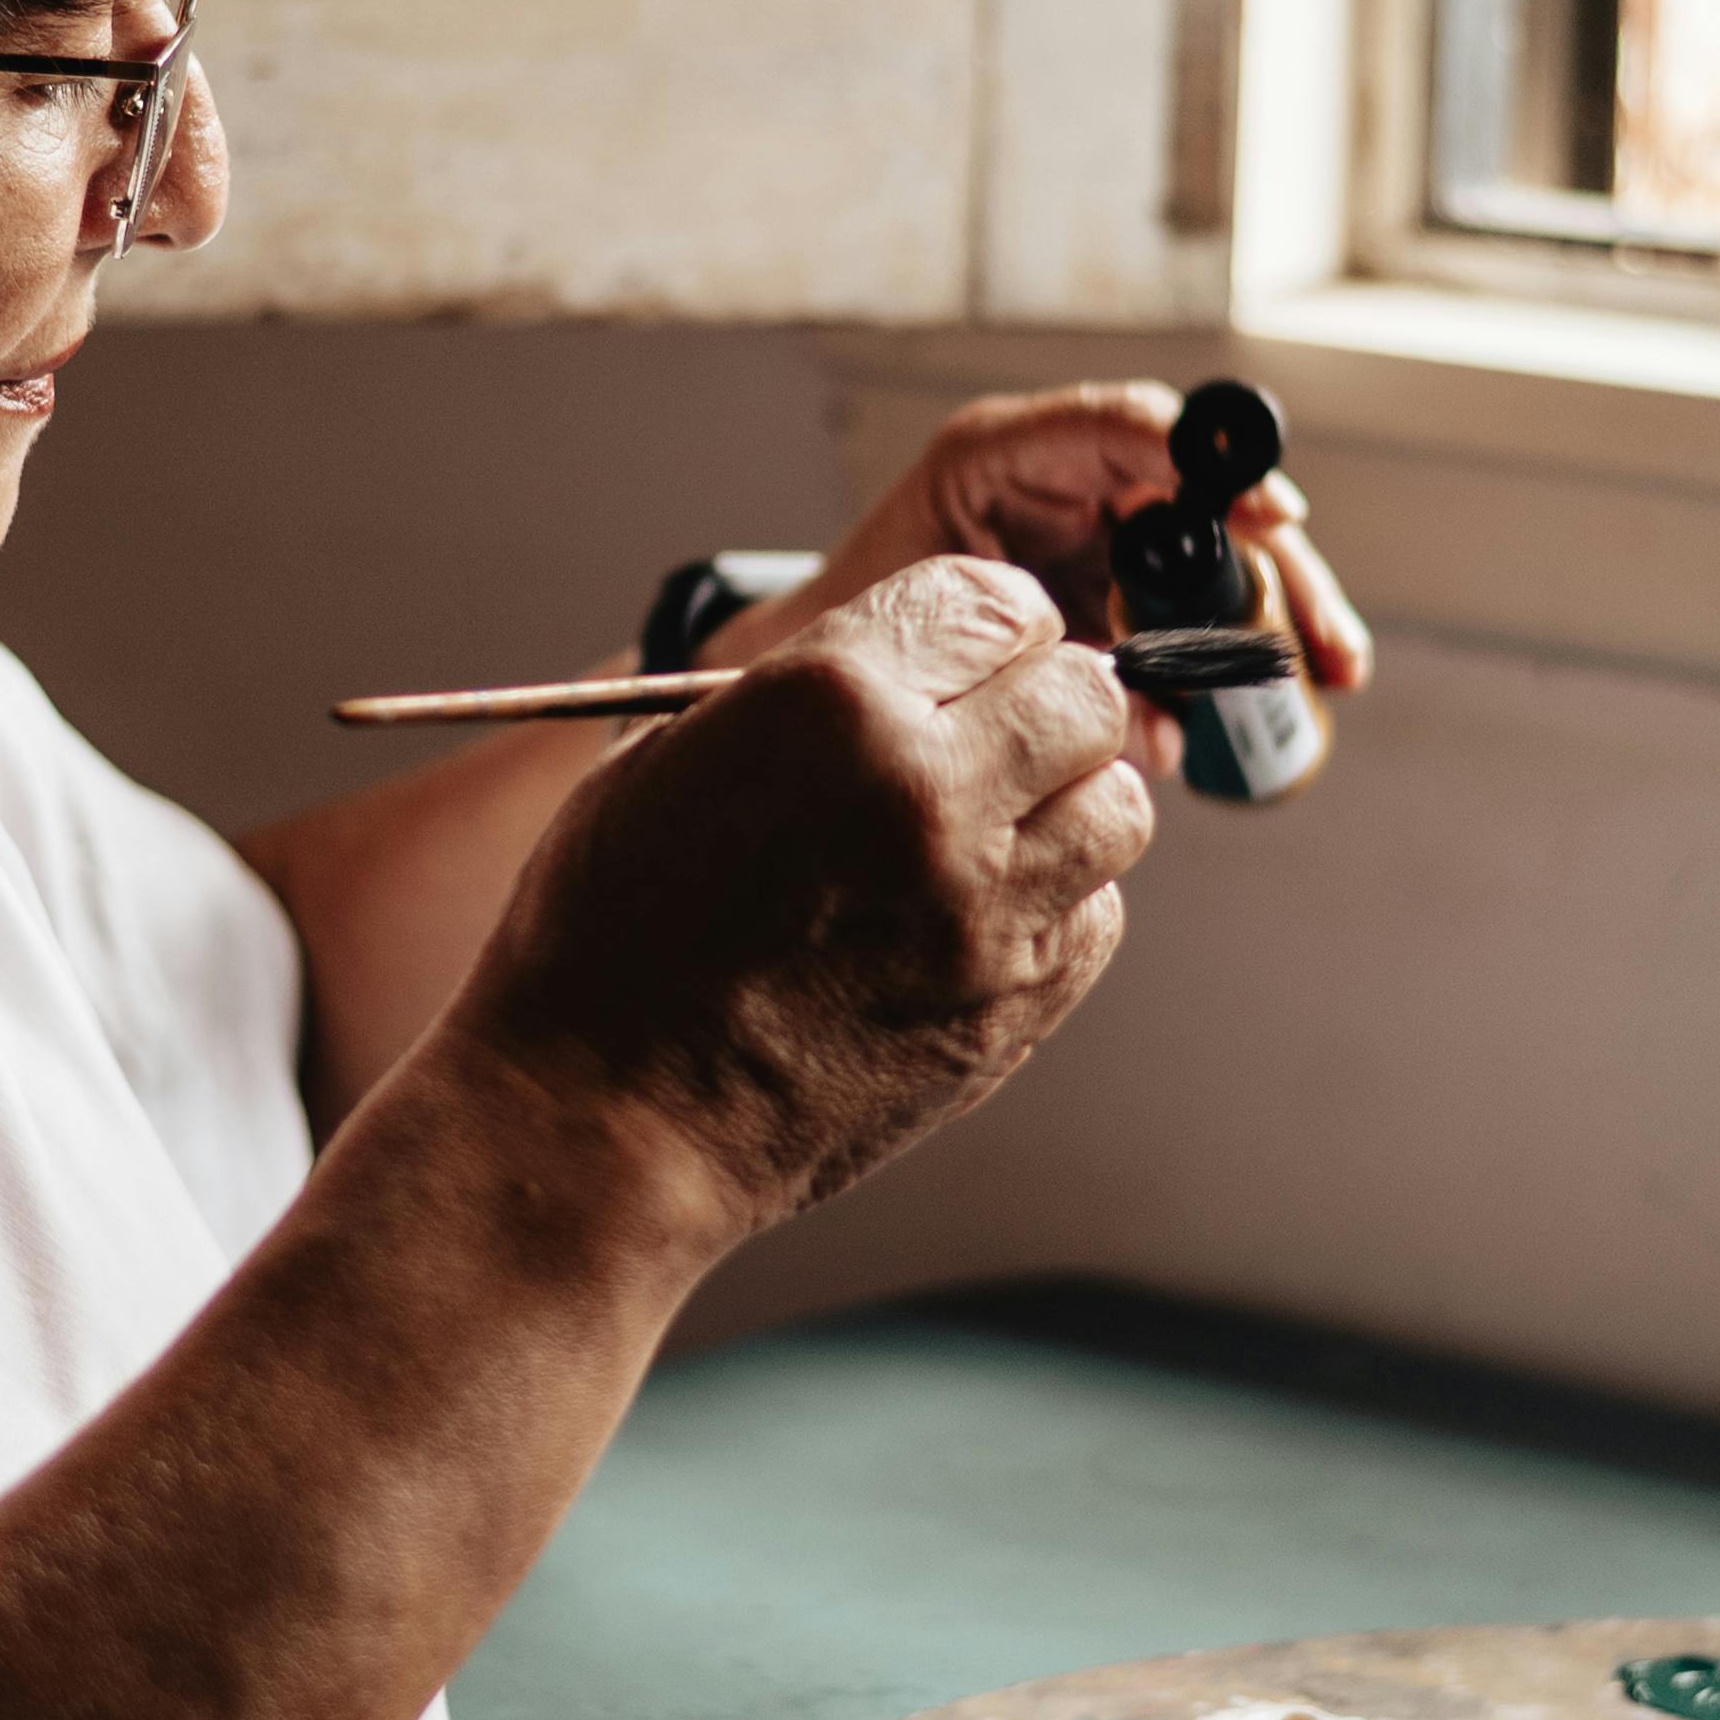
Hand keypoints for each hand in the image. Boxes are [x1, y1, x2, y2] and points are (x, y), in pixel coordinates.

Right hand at [444, 559, 1152, 1238]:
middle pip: (1086, 695)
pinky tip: (969, 918)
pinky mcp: (1010, 1008)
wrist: (603, 1118)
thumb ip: (816, 691)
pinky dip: (1052, 907)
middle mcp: (929, 797)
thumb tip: (924, 665)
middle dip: (1042, 702)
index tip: (967, 654)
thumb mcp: (674, 750)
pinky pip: (1095, 918)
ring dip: (1063, 803)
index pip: (996, 601)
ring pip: (1117, 807)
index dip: (983, 624)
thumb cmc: (610, 930)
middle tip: (987, 736)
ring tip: (985, 830)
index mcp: (834, 705)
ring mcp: (983, 913)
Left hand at [767, 384, 1375, 723]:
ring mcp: (1102, 535)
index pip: (1132, 430)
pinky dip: (1243, 653)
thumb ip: (1019, 638)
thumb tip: (1142, 702)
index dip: (1212, 466)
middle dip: (1274, 566)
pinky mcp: (1119, 594)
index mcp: (1011, 454)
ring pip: (1222, 558)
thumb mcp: (920, 618)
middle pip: (1207, 501)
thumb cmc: (857, 628)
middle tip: (1321, 636)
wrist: (820, 677)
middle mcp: (1071, 480)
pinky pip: (1200, 612)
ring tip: (1331, 670)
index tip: (1270, 515)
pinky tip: (1287, 695)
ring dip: (1281, 612)